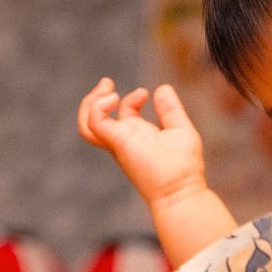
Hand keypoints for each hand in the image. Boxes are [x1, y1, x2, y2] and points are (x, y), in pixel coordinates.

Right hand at [77, 79, 208, 209]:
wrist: (180, 188)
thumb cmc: (184, 167)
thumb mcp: (180, 129)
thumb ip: (170, 109)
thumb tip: (161, 88)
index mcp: (138, 136)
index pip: (123, 114)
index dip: (130, 99)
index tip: (145, 94)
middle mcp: (124, 140)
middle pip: (96, 120)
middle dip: (96, 98)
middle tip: (107, 83)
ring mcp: (118, 142)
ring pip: (87, 124)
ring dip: (91, 103)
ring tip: (107, 89)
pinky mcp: (116, 142)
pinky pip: (94, 123)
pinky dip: (98, 107)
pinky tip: (114, 98)